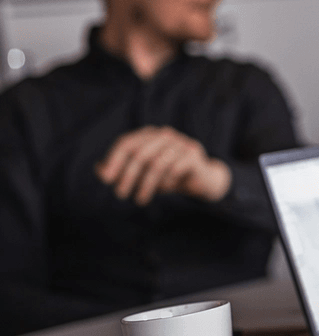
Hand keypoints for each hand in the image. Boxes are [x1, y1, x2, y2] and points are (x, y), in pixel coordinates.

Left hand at [96, 126, 230, 205]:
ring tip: (140, 200)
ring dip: (146, 185)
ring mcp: (181, 142)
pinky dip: (167, 182)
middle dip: (128, 176)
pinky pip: (174, 169)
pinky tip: (167, 189)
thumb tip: (99, 170)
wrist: (202, 179)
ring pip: (157, 163)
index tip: (106, 180)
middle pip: (140, 153)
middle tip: (121, 195)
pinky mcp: (193, 154)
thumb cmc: (167, 175)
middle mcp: (164, 135)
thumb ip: (121, 170)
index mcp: (149, 135)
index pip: (126, 143)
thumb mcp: (142, 173)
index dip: (114, 161)